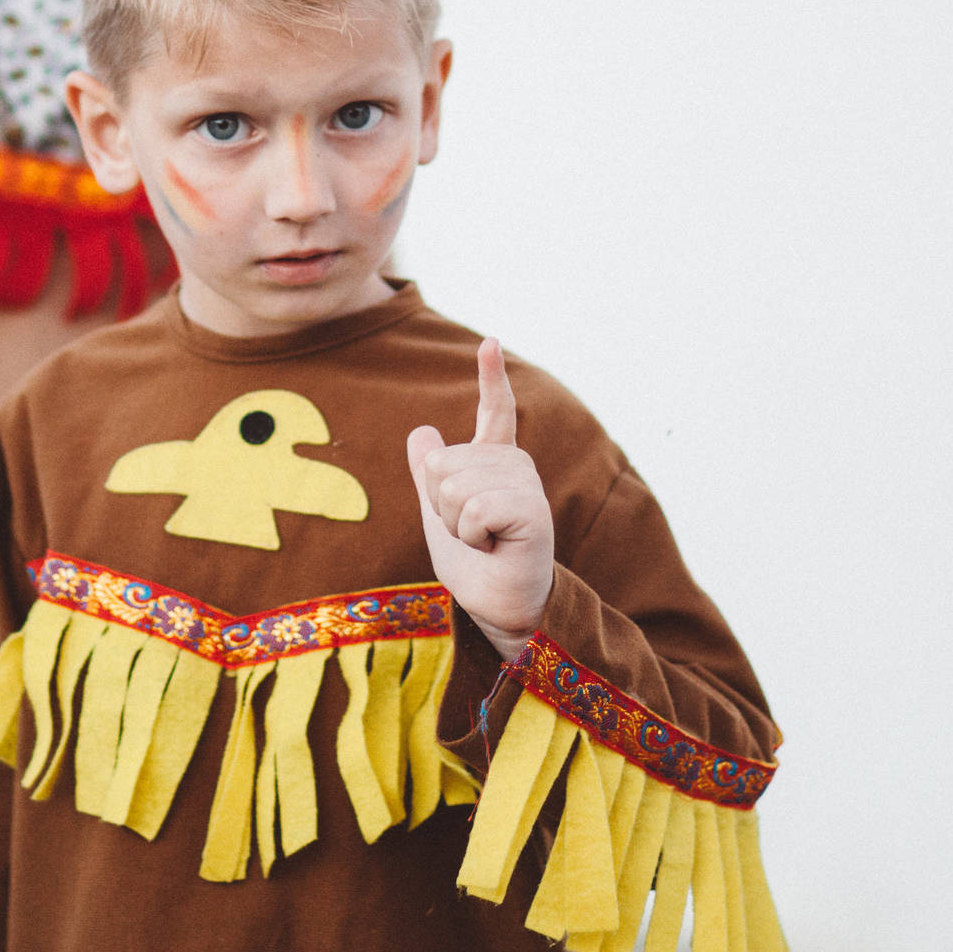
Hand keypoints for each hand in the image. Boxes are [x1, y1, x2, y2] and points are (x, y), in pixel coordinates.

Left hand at [407, 338, 553, 661]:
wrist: (500, 608)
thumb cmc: (475, 567)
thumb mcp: (438, 517)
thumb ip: (429, 477)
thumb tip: (421, 431)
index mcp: (493, 463)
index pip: (495, 411)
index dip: (491, 376)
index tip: (490, 342)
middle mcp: (514, 465)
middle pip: (441, 463)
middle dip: (440, 506)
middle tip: (472, 533)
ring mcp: (525, 484)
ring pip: (453, 485)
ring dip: (456, 525)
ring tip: (484, 542)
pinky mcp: (531, 508)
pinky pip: (473, 507)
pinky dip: (471, 536)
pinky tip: (495, 547)